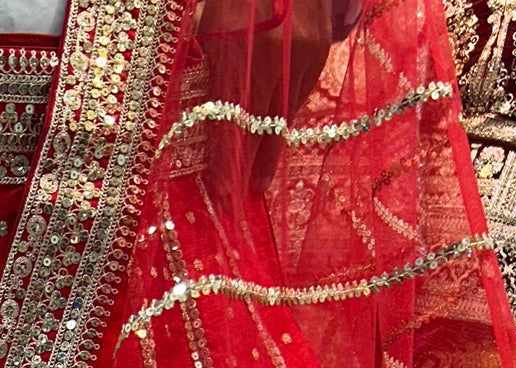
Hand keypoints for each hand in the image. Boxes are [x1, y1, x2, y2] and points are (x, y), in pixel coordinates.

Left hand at [197, 0, 334, 195]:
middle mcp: (280, 58)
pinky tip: (275, 131)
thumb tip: (194, 113)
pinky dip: (285, 113)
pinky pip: (301, 92)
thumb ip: (204, 67)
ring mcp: (306, 53)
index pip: (234, 123)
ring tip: (261, 175)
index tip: (221, 189)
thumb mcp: (207, 24)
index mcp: (246, 54)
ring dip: (272, 143)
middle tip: (246, 196)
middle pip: (265, 126)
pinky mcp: (321, 46)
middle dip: (253, 164)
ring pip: (286, 111)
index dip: (228, 159)